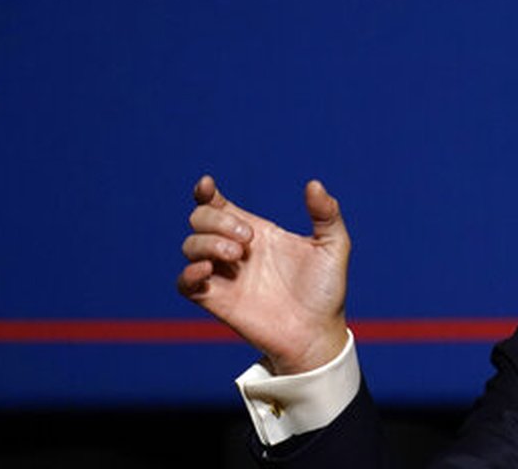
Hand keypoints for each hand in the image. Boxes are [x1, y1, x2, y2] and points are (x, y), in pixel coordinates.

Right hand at [179, 175, 350, 374]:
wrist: (318, 333)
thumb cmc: (326, 291)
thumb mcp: (333, 246)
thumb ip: (326, 213)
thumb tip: (313, 184)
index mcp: (258, 232)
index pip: (219, 205)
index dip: (205, 192)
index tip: (207, 186)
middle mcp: (235, 250)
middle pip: (200, 219)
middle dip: (216, 220)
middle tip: (247, 239)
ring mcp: (224, 276)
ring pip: (190, 246)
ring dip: (207, 242)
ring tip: (237, 256)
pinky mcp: (216, 301)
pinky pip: (184, 283)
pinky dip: (189, 272)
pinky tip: (208, 270)